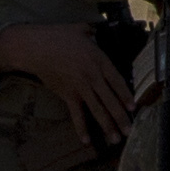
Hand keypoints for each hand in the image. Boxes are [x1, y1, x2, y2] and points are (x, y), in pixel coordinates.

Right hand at [0, 20, 135, 145]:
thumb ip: (91, 32)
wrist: (36, 48)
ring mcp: (81, 87)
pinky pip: (77, 114)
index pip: (118, 81)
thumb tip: (94, 31)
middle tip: (130, 131)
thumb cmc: (57, 36)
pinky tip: (87, 141)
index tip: (133, 108)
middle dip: (121, 118)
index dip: (126, 96)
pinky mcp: (68, 95)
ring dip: (107, 126)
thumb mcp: (79, 30)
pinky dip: (81, 128)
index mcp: (99, 60)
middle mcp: (93, 76)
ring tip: (115, 139)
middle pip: (111, 100)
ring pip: (98, 110)